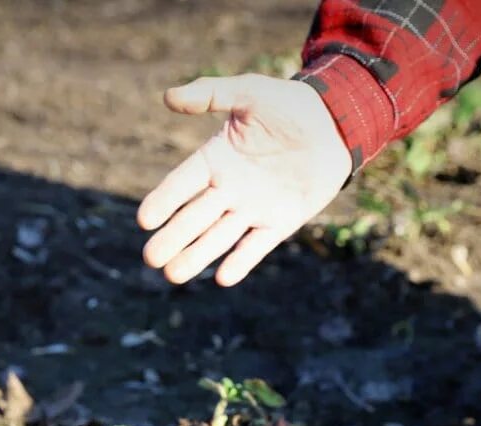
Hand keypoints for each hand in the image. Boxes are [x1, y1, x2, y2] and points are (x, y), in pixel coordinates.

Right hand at [138, 74, 349, 285]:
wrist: (335, 124)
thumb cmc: (289, 105)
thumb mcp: (249, 92)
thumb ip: (210, 94)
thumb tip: (168, 97)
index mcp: (215, 159)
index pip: (182, 183)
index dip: (164, 200)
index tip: (145, 220)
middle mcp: (228, 188)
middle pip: (194, 218)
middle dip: (173, 239)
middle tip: (150, 259)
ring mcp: (253, 208)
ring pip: (218, 237)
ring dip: (197, 256)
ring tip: (173, 275)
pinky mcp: (279, 223)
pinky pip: (256, 246)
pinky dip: (241, 262)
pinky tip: (223, 278)